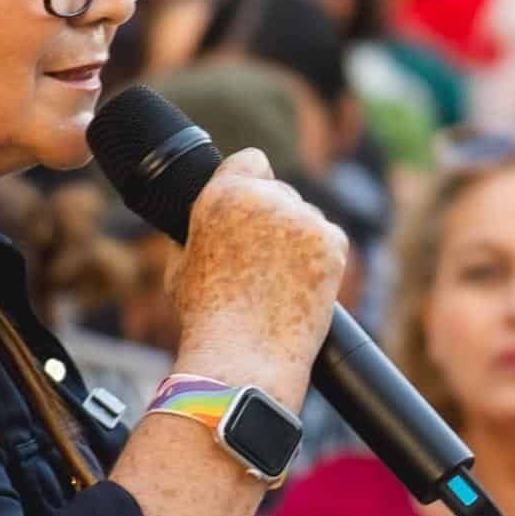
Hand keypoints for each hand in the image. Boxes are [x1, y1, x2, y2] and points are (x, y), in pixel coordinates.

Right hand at [166, 150, 347, 404]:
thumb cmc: (206, 319)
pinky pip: (330, 239)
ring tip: (279, 281)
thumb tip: (211, 225)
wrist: (243, 355)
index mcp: (221, 195)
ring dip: (299, 238)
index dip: (251, 182)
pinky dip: (321, 258)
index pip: (251, 161)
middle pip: (281, 192)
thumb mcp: (182, 264)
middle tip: (265, 259)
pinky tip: (301, 284)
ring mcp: (303, 219)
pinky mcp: (332, 243)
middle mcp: (265, 198)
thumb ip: (201, 232)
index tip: (252, 203)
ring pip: (307, 217)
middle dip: (275, 218)